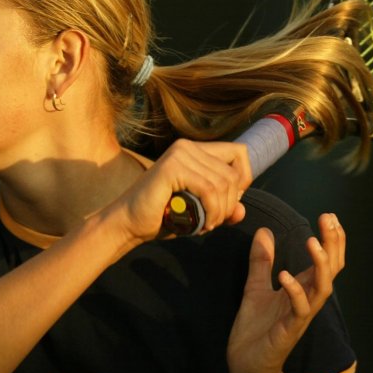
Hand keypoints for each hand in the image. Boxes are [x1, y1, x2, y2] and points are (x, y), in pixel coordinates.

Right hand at [102, 139, 251, 245]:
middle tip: (214, 221)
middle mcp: (187, 146)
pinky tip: (202, 224)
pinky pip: (209, 190)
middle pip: (233, 172)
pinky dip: (211, 211)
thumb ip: (222, 208)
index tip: (229, 203)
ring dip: (220, 212)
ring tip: (206, 225)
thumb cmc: (162, 217)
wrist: (128, 224)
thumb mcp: (200, 211)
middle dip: (230, 203)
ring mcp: (180, 154)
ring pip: (223, 183)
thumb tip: (242, 211)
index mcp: (195, 150)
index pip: (239, 152)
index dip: (243, 179)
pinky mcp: (173, 167)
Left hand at [226, 214, 345, 372]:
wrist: (245, 366)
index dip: (331, 240)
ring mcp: (299, 317)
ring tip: (313, 242)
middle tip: (330, 220)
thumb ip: (262, 261)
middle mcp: (306, 302)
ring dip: (320, 265)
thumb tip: (264, 231)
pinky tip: (285, 275)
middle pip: (331, 270)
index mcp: (301, 290)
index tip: (329, 215)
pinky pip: (299, 311)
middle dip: (333, 245)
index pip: (326, 262)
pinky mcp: (288, 332)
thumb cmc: (255, 330)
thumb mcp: (255, 287)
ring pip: (321, 289)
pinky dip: (294, 292)